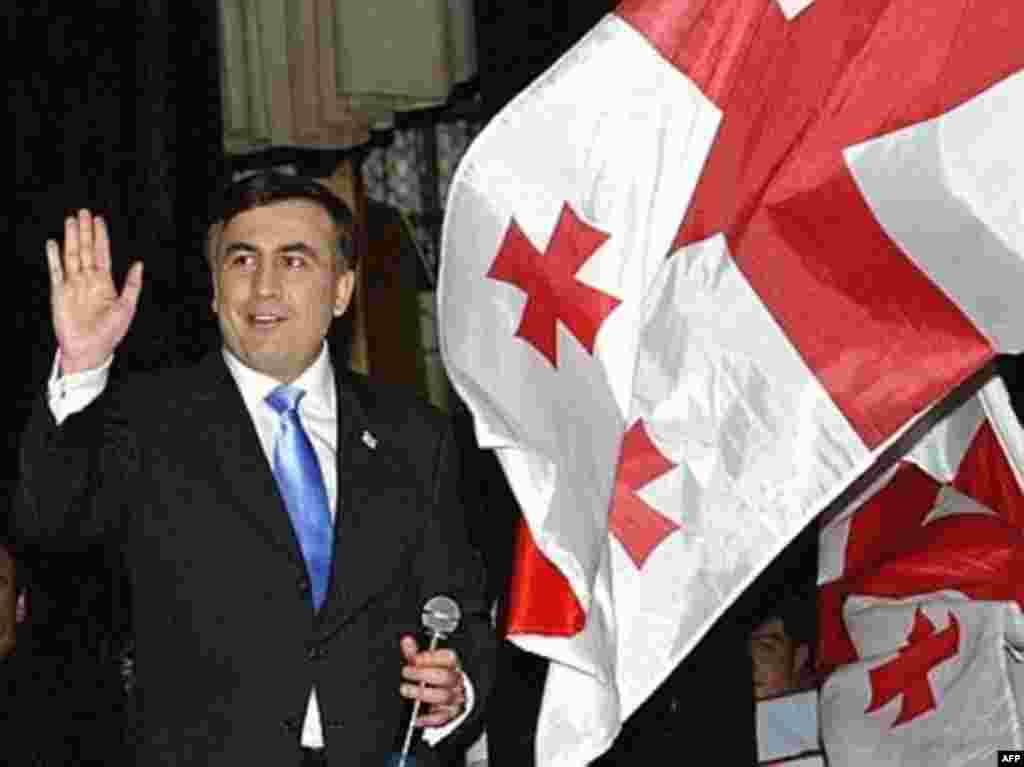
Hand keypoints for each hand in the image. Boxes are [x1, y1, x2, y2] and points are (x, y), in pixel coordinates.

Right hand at [46, 209, 142, 374]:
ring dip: (72, 238)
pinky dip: (54, 257)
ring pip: (72, 256)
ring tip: (71, 221)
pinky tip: (54, 243)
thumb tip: (139, 263)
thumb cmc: (110, 332)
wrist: (91, 350)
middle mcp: (88, 280)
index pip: (103, 254)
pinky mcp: (59, 293)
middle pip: (86, 250)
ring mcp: (73, 285)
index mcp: (105, 283)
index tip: (100, 220)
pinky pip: (56, 271)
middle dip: (85, 231)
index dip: (102, 237)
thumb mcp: (127, 307)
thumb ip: (132, 285)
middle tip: (84, 212)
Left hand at [399, 635, 466, 727]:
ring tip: (405, 690)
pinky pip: (440, 717)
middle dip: (423, 674)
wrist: (447, 697)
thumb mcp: (424, 663)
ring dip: (422, 693)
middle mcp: (456, 680)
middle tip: (406, 672)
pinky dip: (427, 717)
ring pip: (443, 696)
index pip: (448, 659)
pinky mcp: (450, 714)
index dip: (431, 658)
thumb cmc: (433, 676)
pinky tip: (415, 715)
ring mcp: (454, 698)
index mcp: (452, 665)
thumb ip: (414, 653)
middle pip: (445, 677)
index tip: (414, 659)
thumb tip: (406, 641)